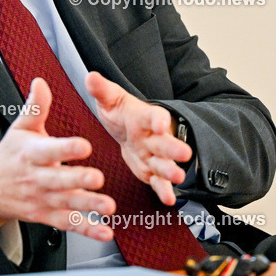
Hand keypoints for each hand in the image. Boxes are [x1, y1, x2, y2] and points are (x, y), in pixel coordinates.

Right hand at [0, 78, 115, 240]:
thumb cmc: (10, 155)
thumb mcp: (20, 127)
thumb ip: (35, 106)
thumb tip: (41, 82)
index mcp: (31, 153)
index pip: (49, 150)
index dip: (67, 148)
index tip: (85, 145)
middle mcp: (37, 178)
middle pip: (59, 180)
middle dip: (78, 180)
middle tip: (98, 178)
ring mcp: (42, 199)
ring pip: (67, 204)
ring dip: (88, 207)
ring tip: (108, 207)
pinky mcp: (47, 216)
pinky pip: (68, 224)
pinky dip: (87, 229)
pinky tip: (104, 231)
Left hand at [85, 71, 191, 205]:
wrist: (127, 129)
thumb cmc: (120, 112)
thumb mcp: (110, 99)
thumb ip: (102, 90)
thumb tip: (91, 76)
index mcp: (143, 117)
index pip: (153, 116)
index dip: (158, 119)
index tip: (161, 124)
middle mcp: (153, 137)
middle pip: (164, 142)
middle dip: (173, 148)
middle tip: (185, 153)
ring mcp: (154, 155)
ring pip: (164, 163)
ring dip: (171, 170)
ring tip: (178, 177)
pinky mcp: (151, 171)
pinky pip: (158, 181)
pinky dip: (163, 189)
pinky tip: (169, 199)